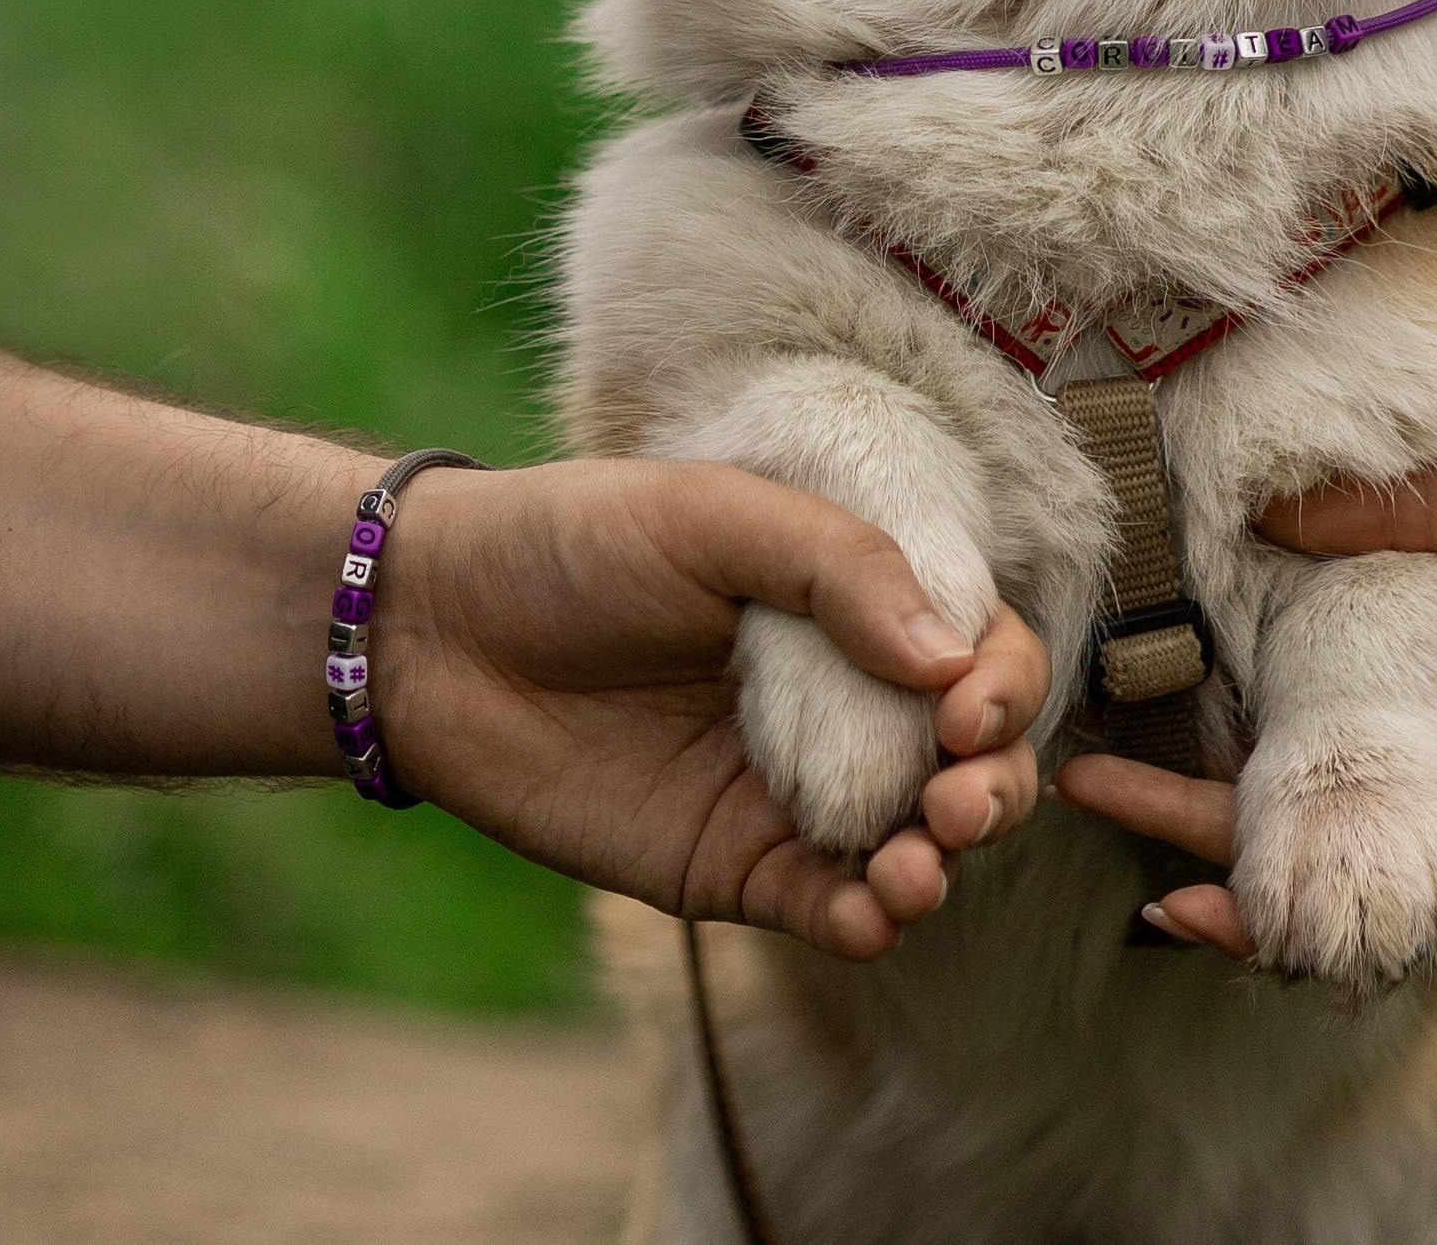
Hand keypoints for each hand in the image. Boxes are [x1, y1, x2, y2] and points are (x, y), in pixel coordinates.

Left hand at [383, 456, 1048, 960]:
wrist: (436, 627)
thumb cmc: (577, 540)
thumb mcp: (714, 517)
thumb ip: (839, 569)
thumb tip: (949, 656)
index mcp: (850, 604)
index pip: (974, 648)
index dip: (1000, 681)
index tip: (968, 708)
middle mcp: (839, 699)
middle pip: (968, 759)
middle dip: (992, 786)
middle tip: (960, 801)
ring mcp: (788, 790)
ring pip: (913, 843)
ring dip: (942, 862)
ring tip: (918, 864)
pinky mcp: (729, 865)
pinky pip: (825, 907)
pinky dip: (868, 920)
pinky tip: (873, 911)